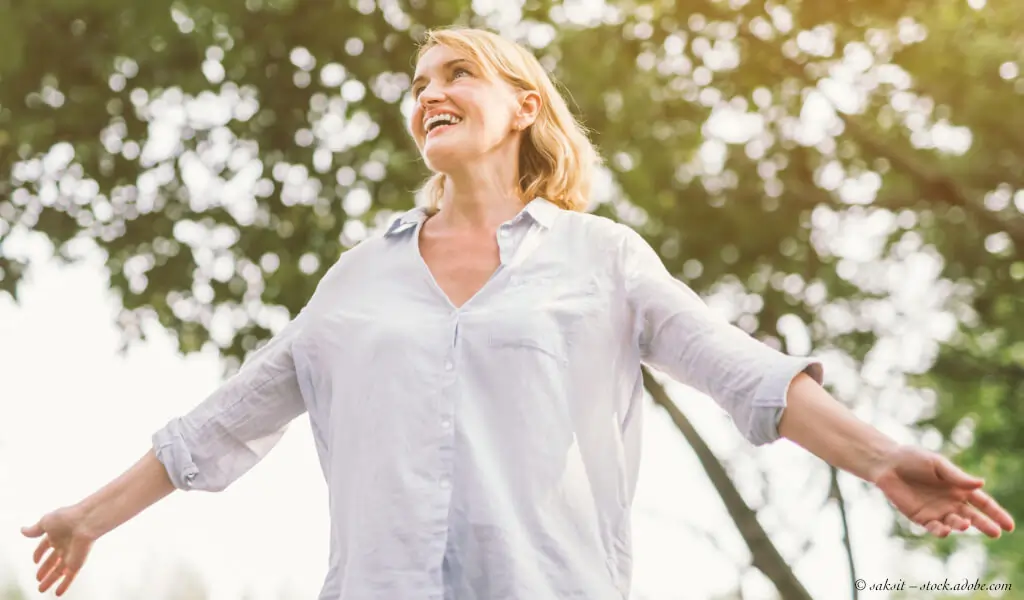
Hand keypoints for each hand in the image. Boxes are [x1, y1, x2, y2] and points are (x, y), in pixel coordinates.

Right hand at [21, 504, 97, 595]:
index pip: (46, 546)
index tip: (34, 560)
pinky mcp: (76, 563)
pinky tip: (58, 593)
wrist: (86, 522)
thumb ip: (35, 529)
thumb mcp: (46, 522)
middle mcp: (64, 545)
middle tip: (38, 578)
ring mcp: (70, 555)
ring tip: (41, 589)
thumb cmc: (67, 518)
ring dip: (50, 580)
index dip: (39, 553)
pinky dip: (64, 585)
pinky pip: (70, 577)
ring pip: (58, 571)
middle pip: (52, 560)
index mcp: (57, 534)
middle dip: (45, 570)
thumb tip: (23, 530)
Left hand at [873, 445, 1015, 537]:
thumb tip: (981, 483)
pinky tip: (944, 530)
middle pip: (973, 517)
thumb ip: (957, 476)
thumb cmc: (913, 459)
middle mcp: (951, 502)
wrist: (887, 464)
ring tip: (964, 524)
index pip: (983, 503)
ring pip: (954, 524)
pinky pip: (934, 527)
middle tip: (996, 532)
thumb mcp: (937, 464)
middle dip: (985, 525)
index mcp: (959, 487)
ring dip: (961, 526)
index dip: (997, 514)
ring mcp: (937, 511)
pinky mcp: (921, 517)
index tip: (1009, 526)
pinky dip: (940, 531)